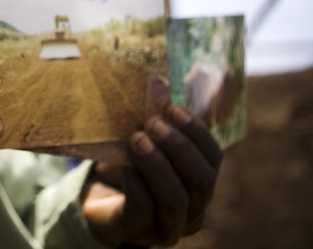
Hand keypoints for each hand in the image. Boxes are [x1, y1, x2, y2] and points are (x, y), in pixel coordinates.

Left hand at [81, 104, 222, 246]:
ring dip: (158, 164)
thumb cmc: (129, 167)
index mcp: (200, 184)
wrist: (98, 203)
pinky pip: (142, 207)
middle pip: (201, 181)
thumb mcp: (148, 142)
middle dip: (179, 148)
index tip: (173, 108)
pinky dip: (134, 180)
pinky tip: (123, 161)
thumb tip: (161, 83)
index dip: (198, 132)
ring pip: (175, 198)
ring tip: (137, 139)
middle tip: (153, 123)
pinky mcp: (137, 231)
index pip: (214, 158)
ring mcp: (167, 226)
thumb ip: (159, 121)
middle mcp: (192, 210)